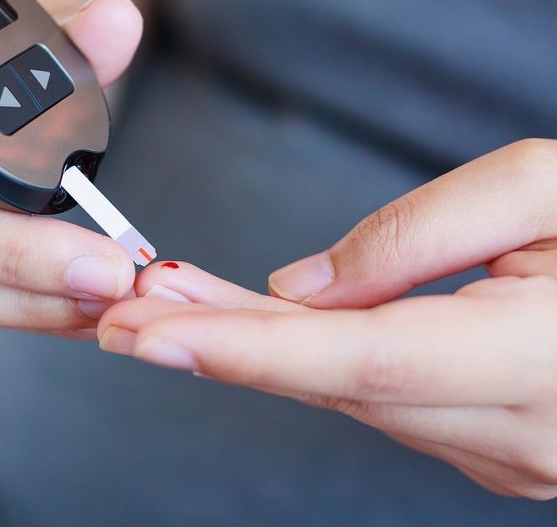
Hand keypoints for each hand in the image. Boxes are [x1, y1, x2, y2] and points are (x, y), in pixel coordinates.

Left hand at [99, 139, 556, 498]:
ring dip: (251, 352)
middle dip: (217, 348)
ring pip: (343, 398)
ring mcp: (502, 452)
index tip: (152, 332)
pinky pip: (375, 403)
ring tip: (171, 304)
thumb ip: (417, 237)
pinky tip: (256, 330)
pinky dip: (304, 366)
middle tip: (127, 311)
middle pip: (328, 386)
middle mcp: (513, 430)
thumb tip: (305, 289)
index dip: (243, 348)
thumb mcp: (549, 190)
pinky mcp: (491, 446)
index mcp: (534, 360)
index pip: (354, 362)